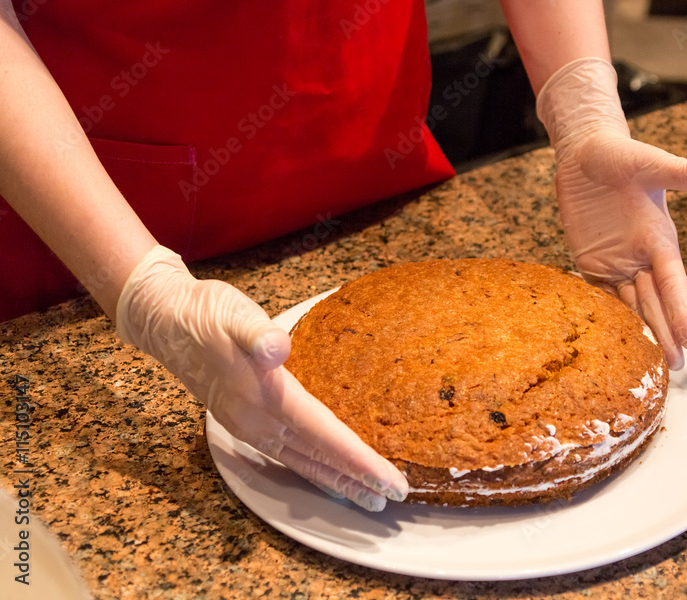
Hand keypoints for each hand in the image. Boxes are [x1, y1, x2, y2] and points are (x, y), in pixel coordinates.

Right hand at [116, 246, 407, 510]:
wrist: (164, 320)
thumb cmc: (206, 314)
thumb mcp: (235, 314)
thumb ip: (258, 334)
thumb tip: (278, 349)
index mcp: (267, 397)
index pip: (324, 436)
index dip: (359, 461)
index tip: (390, 480)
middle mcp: (259, 421)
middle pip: (319, 458)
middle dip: (358, 480)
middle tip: (396, 497)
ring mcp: (250, 426)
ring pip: (303, 462)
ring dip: (337, 480)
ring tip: (369, 497)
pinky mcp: (245, 422)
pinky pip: (288, 455)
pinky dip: (314, 469)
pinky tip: (327, 473)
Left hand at [537, 58, 686, 369]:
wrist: (585, 151)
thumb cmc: (620, 154)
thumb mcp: (651, 163)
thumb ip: (686, 173)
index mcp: (659, 238)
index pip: (673, 282)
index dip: (682, 310)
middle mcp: (641, 256)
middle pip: (655, 302)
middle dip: (666, 334)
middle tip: (676, 367)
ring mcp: (616, 261)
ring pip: (630, 305)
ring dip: (641, 333)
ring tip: (652, 365)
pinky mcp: (591, 262)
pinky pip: (600, 295)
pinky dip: (607, 318)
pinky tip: (613, 342)